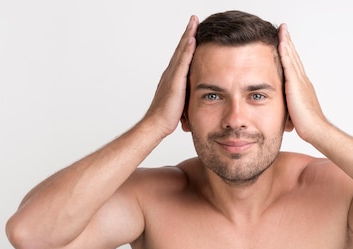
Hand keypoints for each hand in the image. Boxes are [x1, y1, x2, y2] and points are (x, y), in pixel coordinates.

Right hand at [144, 15, 197, 137]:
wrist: (157, 124)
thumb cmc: (167, 117)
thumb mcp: (181, 102)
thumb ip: (186, 94)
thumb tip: (196, 95)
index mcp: (172, 77)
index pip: (182, 56)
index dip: (187, 43)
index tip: (194, 31)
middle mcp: (170, 73)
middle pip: (181, 49)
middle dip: (188, 33)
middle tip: (194, 19)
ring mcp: (172, 75)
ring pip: (182, 51)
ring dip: (188, 35)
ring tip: (194, 22)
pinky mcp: (175, 81)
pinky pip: (183, 62)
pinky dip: (187, 49)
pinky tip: (193, 39)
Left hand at [278, 23, 328, 142]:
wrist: (316, 130)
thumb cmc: (308, 126)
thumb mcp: (295, 113)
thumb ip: (291, 108)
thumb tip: (286, 113)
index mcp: (302, 87)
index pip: (294, 66)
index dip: (290, 54)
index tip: (285, 42)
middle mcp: (303, 81)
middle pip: (294, 57)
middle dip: (289, 42)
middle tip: (284, 29)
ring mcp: (300, 81)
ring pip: (292, 57)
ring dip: (287, 42)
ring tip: (282, 29)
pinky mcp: (295, 85)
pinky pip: (289, 64)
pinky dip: (285, 52)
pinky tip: (281, 42)